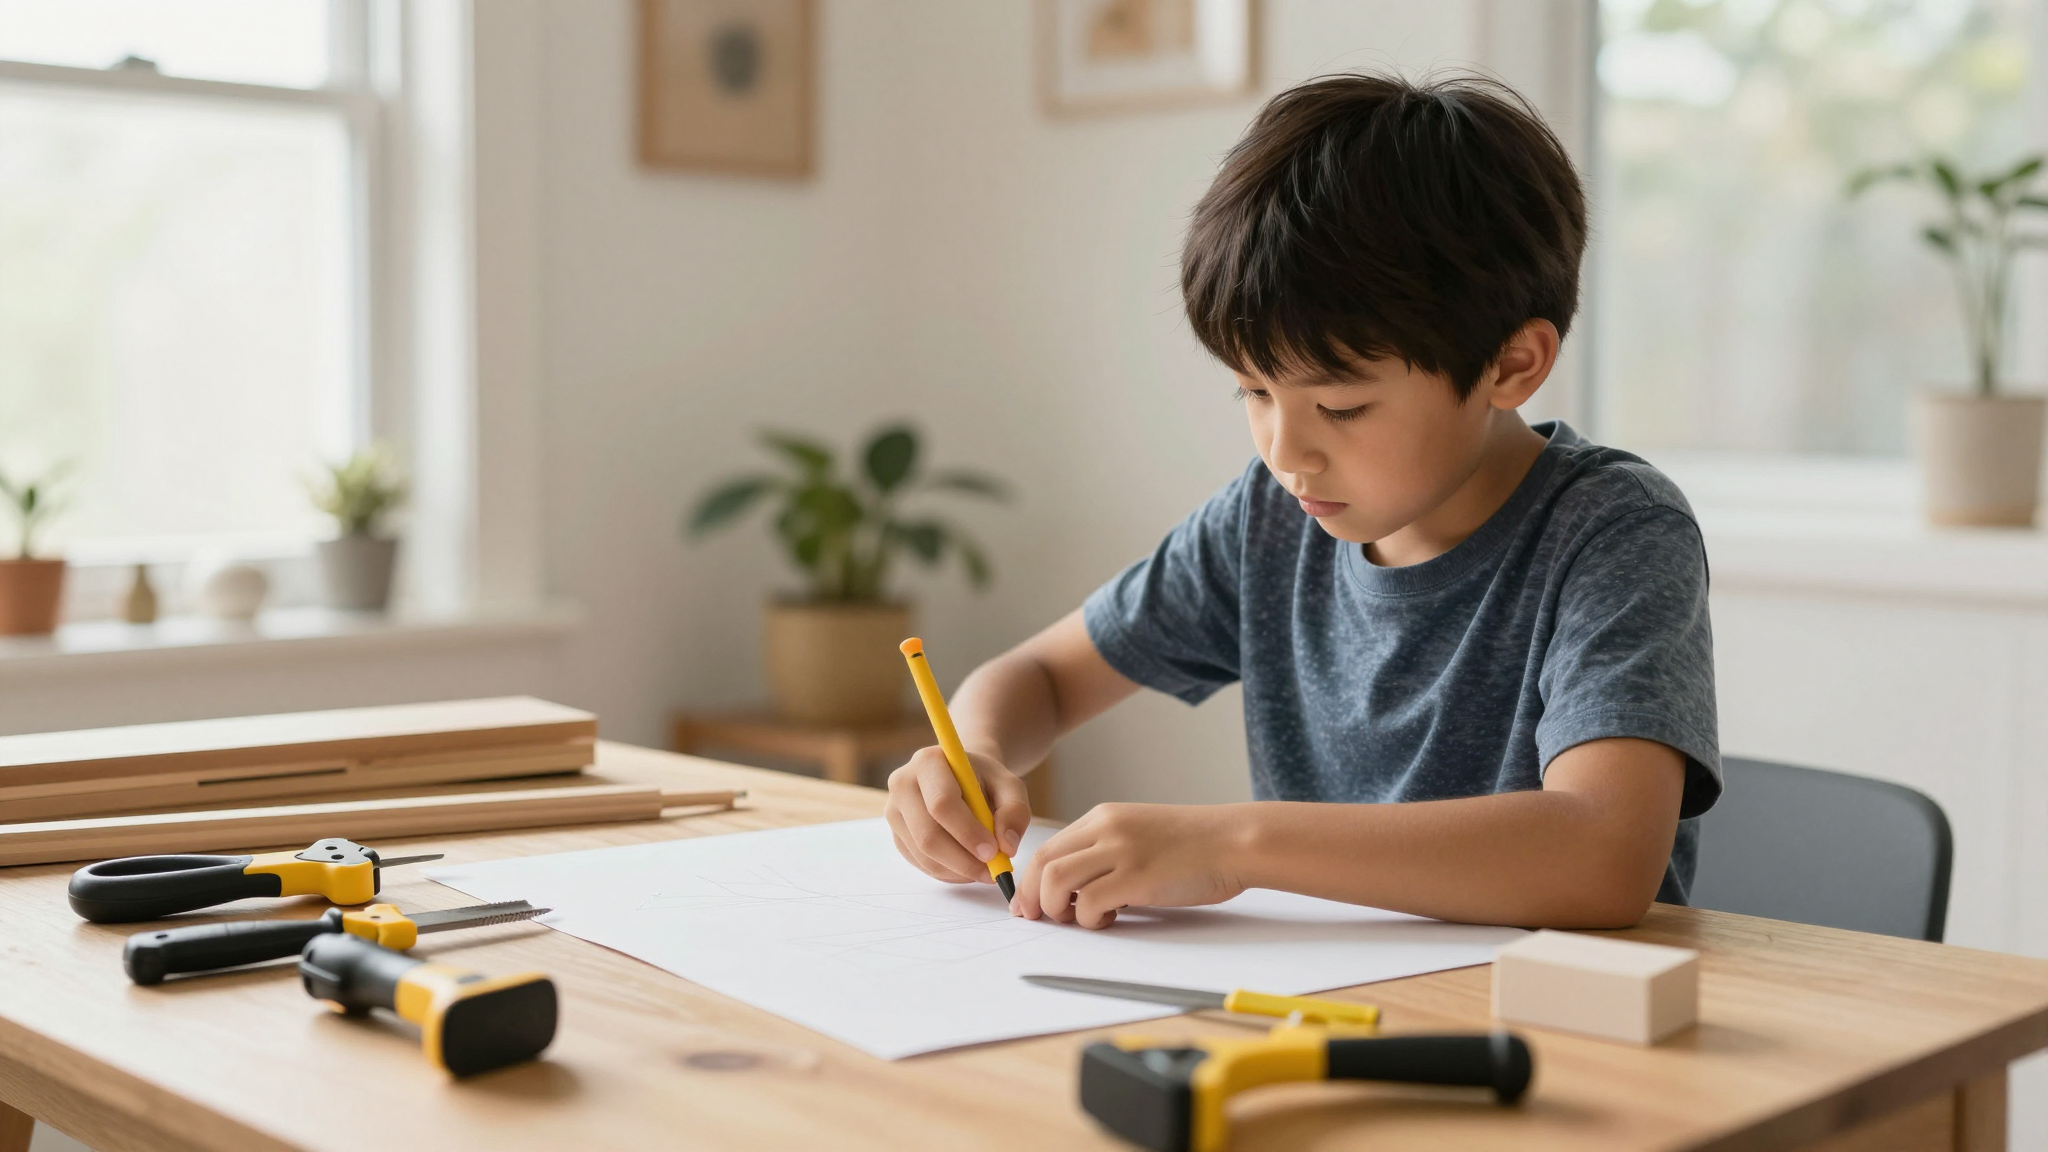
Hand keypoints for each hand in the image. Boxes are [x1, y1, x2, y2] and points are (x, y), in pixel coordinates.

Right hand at [885, 746, 1030, 884]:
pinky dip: (947, 873)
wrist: (962, 778)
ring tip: (985, 870)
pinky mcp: (896, 834)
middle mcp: (903, 784)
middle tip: (992, 871)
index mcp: (928, 762)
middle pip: (927, 834)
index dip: (967, 832)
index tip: (993, 851)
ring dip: (957, 870)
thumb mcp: (1010, 785)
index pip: (942, 803)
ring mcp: (894, 811)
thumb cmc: (985, 780)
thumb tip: (1007, 846)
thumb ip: (1015, 811)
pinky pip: (919, 864)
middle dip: (962, 860)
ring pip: (923, 854)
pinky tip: (968, 867)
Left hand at [1012, 803, 1248, 928]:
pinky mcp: (1137, 876)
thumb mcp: (1139, 835)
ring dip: (1056, 908)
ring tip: (1078, 919)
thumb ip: (1106, 851)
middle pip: (1043, 862)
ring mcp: (1121, 850)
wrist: (1234, 841)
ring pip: (1056, 880)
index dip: (1029, 880)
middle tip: (1036, 919)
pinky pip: (1089, 902)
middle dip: (1030, 897)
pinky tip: (1109, 918)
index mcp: (1104, 817)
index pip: (1048, 847)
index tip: (1027, 904)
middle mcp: (1106, 828)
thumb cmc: (1194, 845)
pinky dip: (1089, 919)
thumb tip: (1075, 889)